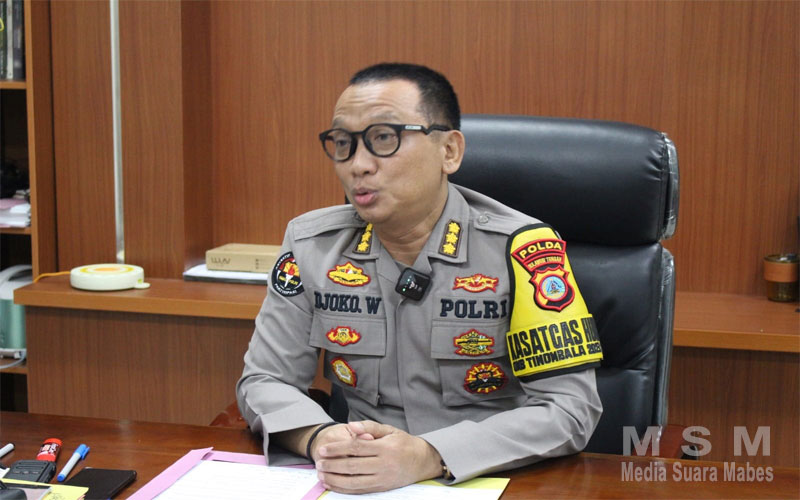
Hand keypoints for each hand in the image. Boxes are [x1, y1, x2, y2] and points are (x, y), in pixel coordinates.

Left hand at [314, 420, 442, 493]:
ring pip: (354, 481)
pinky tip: (333, 484)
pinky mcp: (382, 488)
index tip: (323, 449)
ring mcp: (383, 478)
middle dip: (332, 465)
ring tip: (321, 474)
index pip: (356, 447)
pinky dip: (344, 489)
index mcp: (385, 448)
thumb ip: (369, 427)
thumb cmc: (404, 443)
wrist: (423, 462)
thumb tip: (351, 426)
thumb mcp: (390, 430)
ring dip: (335, 479)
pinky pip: (360, 490)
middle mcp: (384, 464)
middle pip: (352, 465)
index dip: (338, 449)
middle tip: (318, 462)